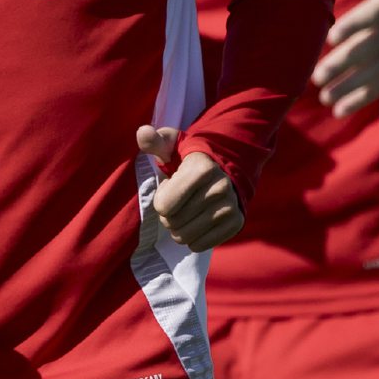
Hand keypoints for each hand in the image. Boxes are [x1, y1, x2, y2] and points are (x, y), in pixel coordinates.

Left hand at [136, 126, 244, 250]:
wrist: (224, 170)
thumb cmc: (187, 160)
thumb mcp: (171, 146)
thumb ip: (154, 141)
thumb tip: (142, 133)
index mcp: (202, 169)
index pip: (164, 206)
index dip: (162, 198)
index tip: (172, 185)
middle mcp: (220, 188)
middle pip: (172, 223)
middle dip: (168, 215)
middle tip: (179, 200)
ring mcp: (230, 207)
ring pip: (184, 237)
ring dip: (179, 228)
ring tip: (187, 210)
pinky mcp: (236, 223)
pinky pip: (199, 245)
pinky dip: (193, 238)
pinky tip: (198, 220)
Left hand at [313, 0, 378, 116]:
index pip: (370, 17)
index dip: (352, 26)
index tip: (332, 36)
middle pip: (366, 51)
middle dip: (342, 65)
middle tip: (316, 76)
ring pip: (370, 74)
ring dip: (346, 87)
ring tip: (322, 98)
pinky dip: (359, 100)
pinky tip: (337, 110)